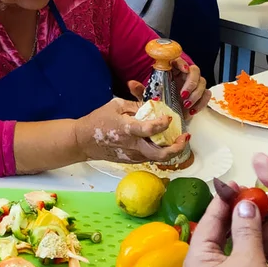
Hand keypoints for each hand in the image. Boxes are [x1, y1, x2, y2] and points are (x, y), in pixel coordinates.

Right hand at [74, 98, 190, 163]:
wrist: (83, 141)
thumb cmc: (97, 121)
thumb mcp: (115, 106)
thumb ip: (136, 106)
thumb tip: (152, 106)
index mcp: (128, 129)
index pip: (151, 129)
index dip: (163, 123)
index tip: (168, 117)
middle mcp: (133, 145)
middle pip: (161, 154)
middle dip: (177, 147)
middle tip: (184, 138)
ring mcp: (132, 155)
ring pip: (157, 158)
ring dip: (170, 149)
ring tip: (177, 139)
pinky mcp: (131, 160)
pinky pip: (149, 156)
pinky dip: (158, 150)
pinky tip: (160, 142)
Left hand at [124, 61, 206, 116]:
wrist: (166, 115)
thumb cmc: (158, 102)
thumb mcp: (147, 97)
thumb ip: (139, 90)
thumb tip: (131, 83)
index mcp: (172, 72)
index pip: (179, 61)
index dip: (182, 63)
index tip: (182, 70)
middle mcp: (184, 76)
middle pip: (195, 70)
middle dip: (191, 82)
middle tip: (182, 94)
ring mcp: (194, 86)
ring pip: (202, 83)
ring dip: (196, 94)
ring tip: (185, 105)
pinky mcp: (200, 96)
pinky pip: (206, 95)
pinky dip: (201, 103)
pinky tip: (192, 110)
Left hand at [183, 193, 267, 266]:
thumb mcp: (248, 259)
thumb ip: (246, 228)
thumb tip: (244, 203)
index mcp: (195, 260)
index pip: (206, 222)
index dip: (221, 202)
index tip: (234, 185)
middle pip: (213, 233)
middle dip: (230, 214)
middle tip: (246, 195)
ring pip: (223, 246)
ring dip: (238, 229)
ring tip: (252, 210)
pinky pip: (231, 259)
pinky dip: (242, 245)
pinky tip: (255, 235)